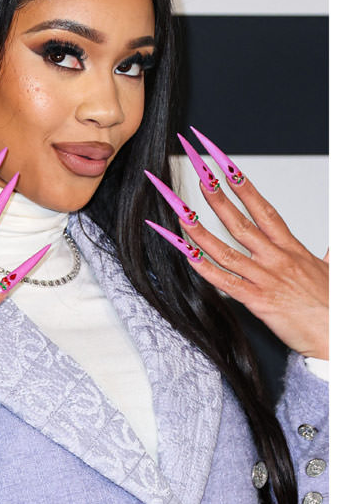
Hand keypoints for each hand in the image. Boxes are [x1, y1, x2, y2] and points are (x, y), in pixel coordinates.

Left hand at [156, 129, 327, 358]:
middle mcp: (277, 259)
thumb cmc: (334, 306)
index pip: (264, 209)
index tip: (226, 166)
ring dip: (200, 230)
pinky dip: (203, 267)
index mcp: (292, 248)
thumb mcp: (332, 270)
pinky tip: (185, 254)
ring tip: (180, 211)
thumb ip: (326, 253)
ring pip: (226, 249)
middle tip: (198, 175)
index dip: (244, 186)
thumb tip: (329, 244)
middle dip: (218, 197)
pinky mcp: (258, 301)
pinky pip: (225, 281)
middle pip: (242, 222)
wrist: (338, 337)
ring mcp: (266, 279)